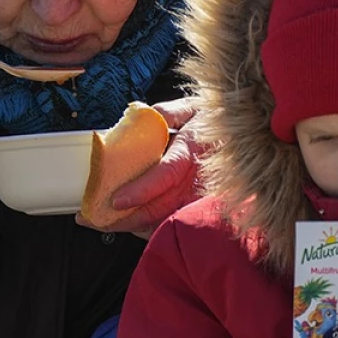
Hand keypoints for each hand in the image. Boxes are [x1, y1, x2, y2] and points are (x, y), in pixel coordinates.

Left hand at [75, 98, 202, 239]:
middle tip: (95, 219)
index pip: (165, 175)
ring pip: (165, 219)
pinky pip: (174, 222)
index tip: (116, 201)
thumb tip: (147, 115)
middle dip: (126, 218)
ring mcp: (199, 197)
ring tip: (106, 225)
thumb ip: (169, 112)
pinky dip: (153, 228)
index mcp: (190, 152)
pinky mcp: (199, 207)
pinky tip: (132, 228)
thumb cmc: (214, 123)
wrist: (242, 137)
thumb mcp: (193, 108)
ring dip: (135, 226)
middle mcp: (195, 179)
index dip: (141, 191)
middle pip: (160, 206)